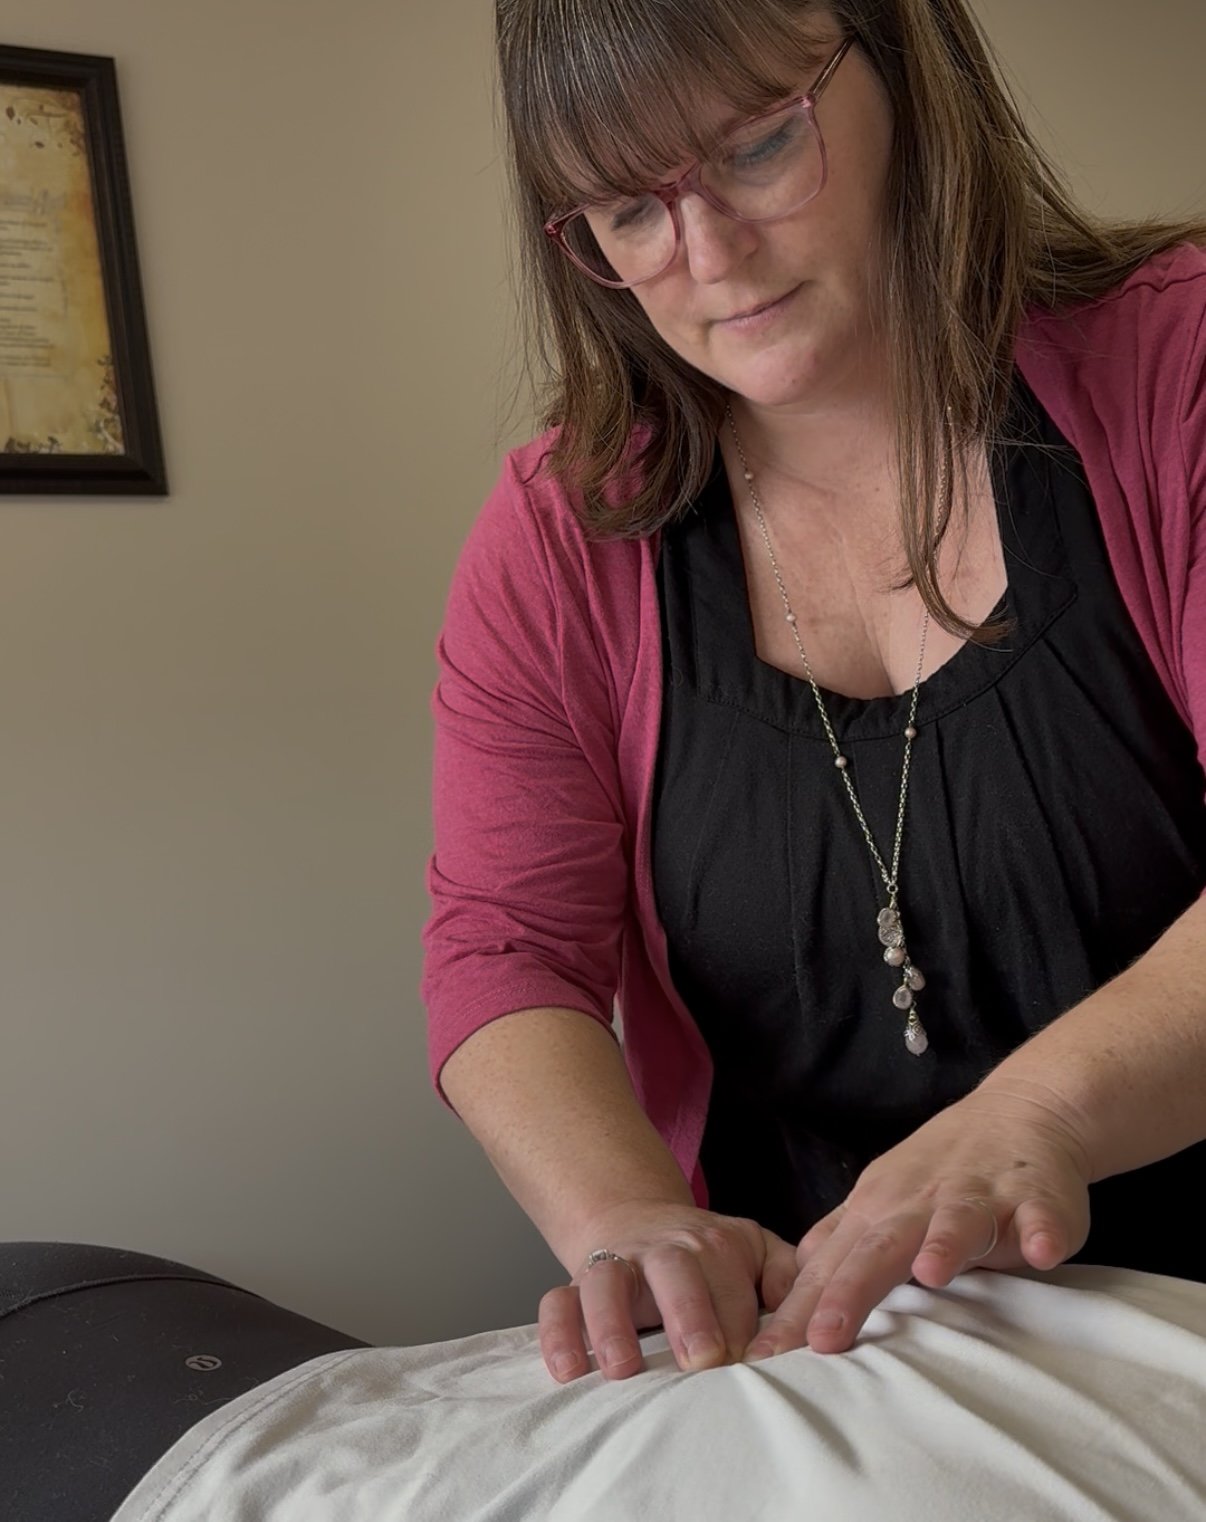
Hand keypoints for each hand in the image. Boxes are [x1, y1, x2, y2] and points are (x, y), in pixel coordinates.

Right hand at [537, 1201, 797, 1381]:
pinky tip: (568, 1370)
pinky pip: (557, 1301)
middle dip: (690, 1314)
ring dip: (614, 1323)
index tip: (752, 1363)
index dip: (742, 1324)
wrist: (636, 1218)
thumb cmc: (705, 1254)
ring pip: (608, 1282)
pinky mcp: (576, 1282)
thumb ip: (786, 1276)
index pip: (732, 1283)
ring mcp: (616, 1264)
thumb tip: (812, 1317)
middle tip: (701, 1360)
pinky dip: (558, 1332)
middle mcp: (662, 1250)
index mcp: (713, 1244)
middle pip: (675, 1271)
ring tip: (622, 1369)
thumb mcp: (753, 1249)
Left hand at [744, 1082, 1092, 1361]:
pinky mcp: (1036, 1196)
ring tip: (932, 1274)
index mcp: (878, 1210)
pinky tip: (1041, 1251)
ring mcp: (980, 1195)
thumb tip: (789, 1286)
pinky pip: (1041, 1215)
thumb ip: (839, 1243)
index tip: (766, 1357)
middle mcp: (921, 1202)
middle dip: (849, 1291)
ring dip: (945, 1244)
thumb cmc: (940, 1173)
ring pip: (958, 1220)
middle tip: (822, 1340)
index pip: (832, 1266)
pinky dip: (1041, 1230)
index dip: (799, 1311)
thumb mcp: (879, 1201)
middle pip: (879, 1247)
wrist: (1020, 1112)